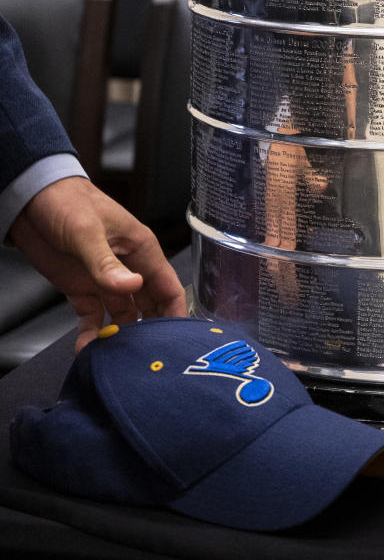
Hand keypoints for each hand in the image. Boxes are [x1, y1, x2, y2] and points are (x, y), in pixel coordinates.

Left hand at [8, 175, 186, 349]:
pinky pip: (93, 318)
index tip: (175, 342)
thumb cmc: (67, 203)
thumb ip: (107, 264)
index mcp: (141, 250)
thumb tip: (134, 286)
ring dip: (118, 337)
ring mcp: (105, 280)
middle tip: (144, 359)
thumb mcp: (87, 233)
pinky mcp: (82, 289)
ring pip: (122, 317)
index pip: (169, 287)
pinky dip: (91, 334)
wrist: (31, 200)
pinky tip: (85, 348)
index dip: (176, 314)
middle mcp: (128, 268)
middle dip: (149, 333)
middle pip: (150, 307)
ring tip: (112, 357)